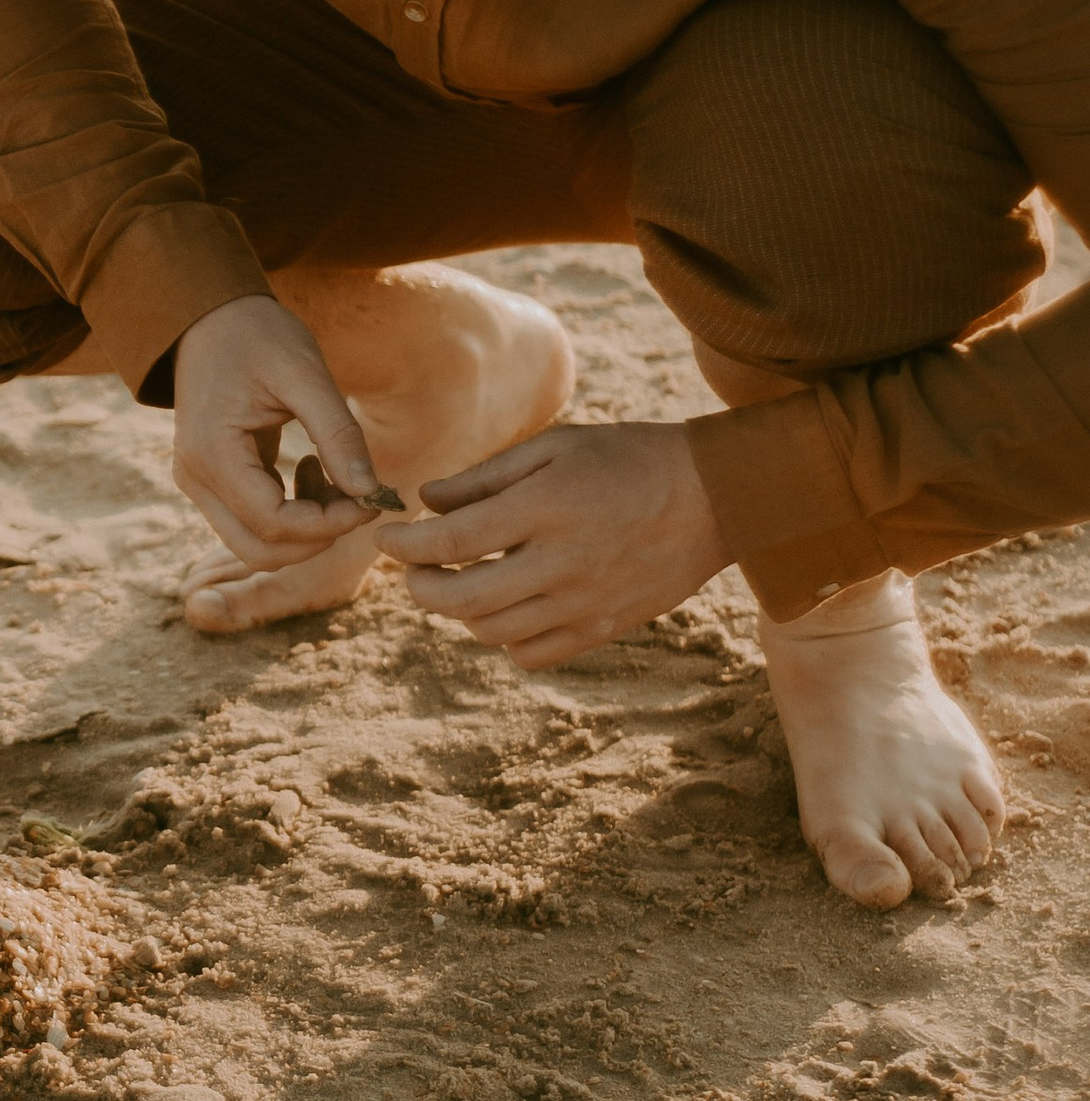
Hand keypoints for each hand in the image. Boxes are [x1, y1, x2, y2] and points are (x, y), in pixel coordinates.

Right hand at [172, 293, 386, 570]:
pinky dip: (292, 513)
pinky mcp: (210, 481)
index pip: (273, 522)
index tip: (370, 499)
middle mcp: (196, 478)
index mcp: (212, 453)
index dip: (328, 523)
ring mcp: (198, 483)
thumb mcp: (305, 373)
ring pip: (255, 543)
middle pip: (260, 549)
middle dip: (318, 537)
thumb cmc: (257, 335)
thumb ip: (338, 432)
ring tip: (338, 480)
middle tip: (360, 501)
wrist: (210, 317)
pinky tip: (314, 469)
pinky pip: (252, 522)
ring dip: (306, 529)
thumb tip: (370, 492)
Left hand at [378, 419, 732, 666]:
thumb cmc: (628, 458)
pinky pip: (530, 655)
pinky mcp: (602, 629)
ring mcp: (584, 604)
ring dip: (460, 611)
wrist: (716, 496)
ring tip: (461, 580)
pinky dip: (503, 637)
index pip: (449, 542)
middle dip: (419, 586)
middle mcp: (562, 564)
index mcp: (546, 508)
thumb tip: (425, 505)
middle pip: (460, 600)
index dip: (403, 545)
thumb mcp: (555, 446)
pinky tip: (507, 606)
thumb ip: (485, 477)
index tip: (385, 537)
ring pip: (490, 632)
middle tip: (412, 568)